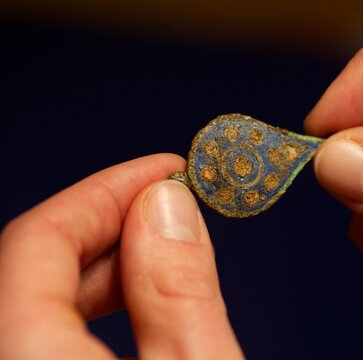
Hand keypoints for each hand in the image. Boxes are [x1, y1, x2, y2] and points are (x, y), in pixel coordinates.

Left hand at [0, 154, 242, 358]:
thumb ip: (177, 290)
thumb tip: (167, 206)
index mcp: (26, 357)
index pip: (37, 241)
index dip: (107, 191)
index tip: (166, 171)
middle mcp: (6, 359)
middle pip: (33, 265)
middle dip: (111, 225)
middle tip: (173, 206)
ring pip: (36, 300)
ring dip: (105, 267)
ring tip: (167, 253)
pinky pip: (42, 333)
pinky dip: (90, 309)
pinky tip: (139, 306)